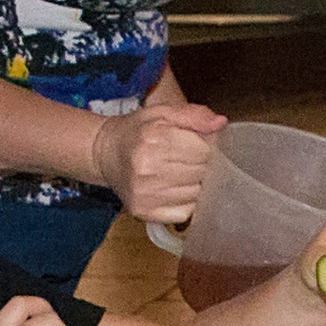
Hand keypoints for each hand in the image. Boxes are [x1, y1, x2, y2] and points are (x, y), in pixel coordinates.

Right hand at [94, 101, 225, 224]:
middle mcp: (147, 169)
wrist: (104, 154)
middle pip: (201, 173)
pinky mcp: (145, 213)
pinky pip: (185, 213)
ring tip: (179, 173)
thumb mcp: (163, 113)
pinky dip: (186, 202)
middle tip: (186, 159)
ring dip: (195, 185)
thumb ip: (194, 115)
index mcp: (154, 140)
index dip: (205, 147)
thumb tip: (220, 123)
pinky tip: (174, 189)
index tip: (195, 144)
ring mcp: (145, 194)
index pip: (204, 151)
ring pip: (196, 194)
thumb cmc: (136, 132)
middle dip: (201, 165)